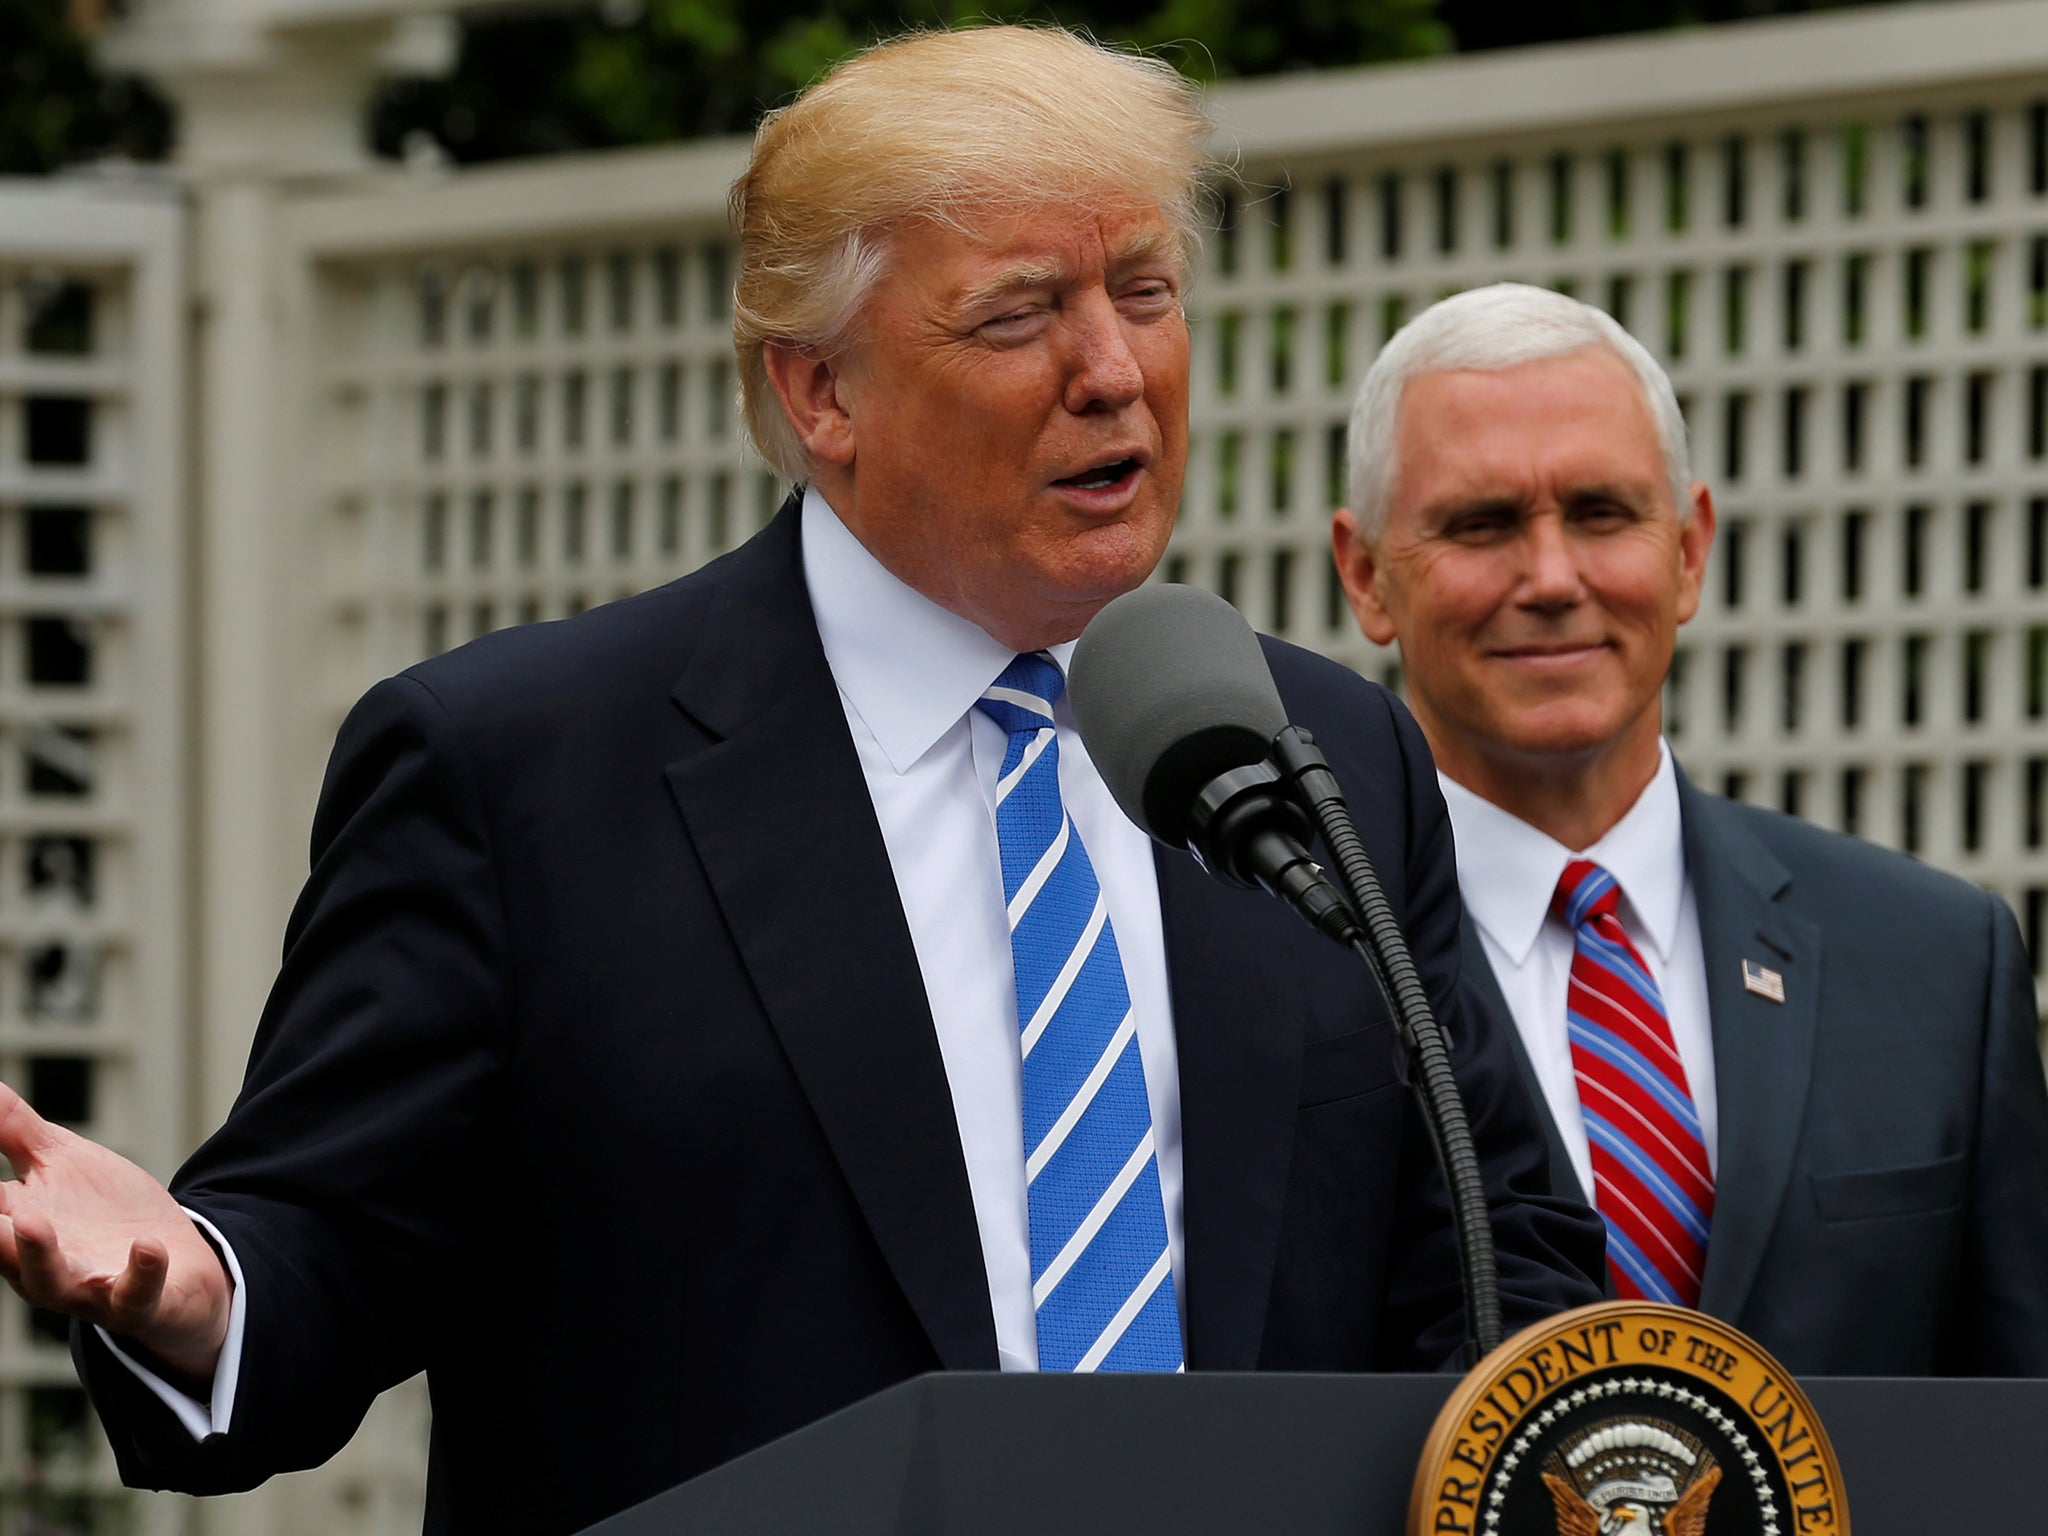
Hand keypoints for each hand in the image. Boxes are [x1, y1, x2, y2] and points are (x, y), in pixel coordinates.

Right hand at [0, 1080, 229, 1389]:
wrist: (177, 1265)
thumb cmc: (105, 1214)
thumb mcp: (62, 1164)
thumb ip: (16, 1133)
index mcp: (15, 1229)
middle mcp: (40, 1264)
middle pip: (2, 1248)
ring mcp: (87, 1286)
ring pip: (50, 1280)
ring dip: (38, 1252)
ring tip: (31, 1220)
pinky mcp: (138, 1300)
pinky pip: (135, 1294)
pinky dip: (142, 1271)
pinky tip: (147, 1246)